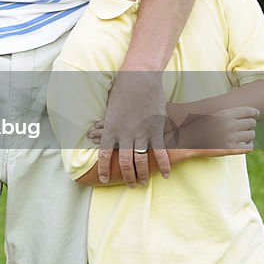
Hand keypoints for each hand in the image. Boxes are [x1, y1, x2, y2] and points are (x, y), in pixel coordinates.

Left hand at [98, 71, 169, 186]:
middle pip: (124, 162)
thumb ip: (108, 123)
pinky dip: (163, 165)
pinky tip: (166, 175)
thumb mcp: (110, 108)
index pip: (104, 155)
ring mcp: (141, 133)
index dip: (104, 169)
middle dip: (127, 176)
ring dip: (142, 174)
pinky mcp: (156, 130)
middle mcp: (124, 134)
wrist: (140, 78)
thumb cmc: (122, 90)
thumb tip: (97, 131)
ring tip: (143, 183)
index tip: (104, 179)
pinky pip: (160, 152)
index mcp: (110, 129)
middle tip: (130, 185)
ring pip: (140, 161)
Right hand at [176, 105, 258, 153]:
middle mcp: (229, 124)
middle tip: (247, 127)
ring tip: (244, 136)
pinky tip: (244, 144)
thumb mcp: (213, 115)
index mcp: (225, 114)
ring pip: (251, 135)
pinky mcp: (231, 150)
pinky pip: (249, 147)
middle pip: (251, 123)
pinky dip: (249, 145)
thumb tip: (247, 114)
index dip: (254, 112)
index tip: (255, 114)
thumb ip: (228, 114)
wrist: (188, 141)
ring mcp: (230, 137)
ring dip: (249, 135)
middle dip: (250, 125)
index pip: (248, 111)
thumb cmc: (200, 127)